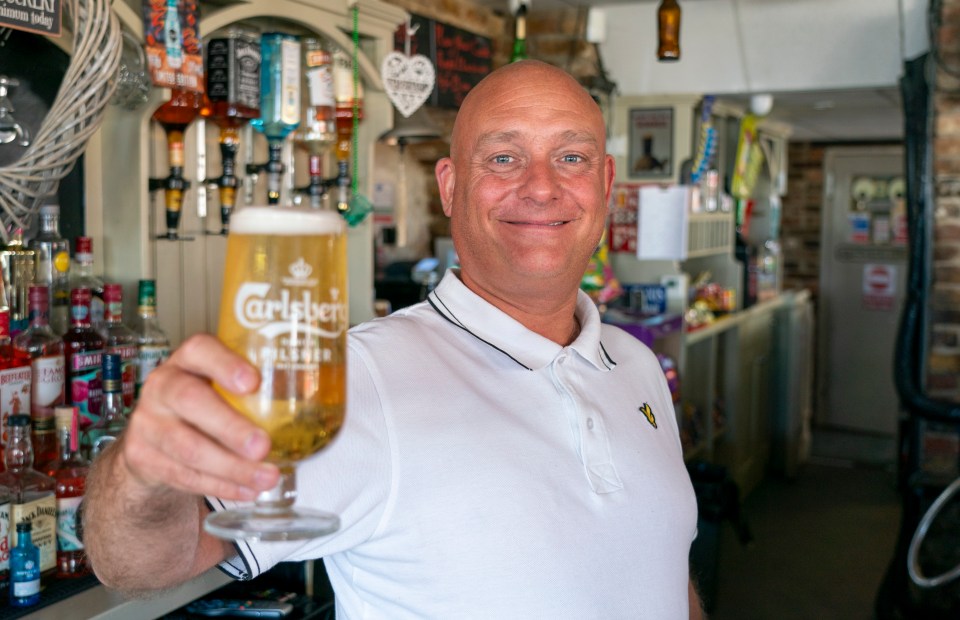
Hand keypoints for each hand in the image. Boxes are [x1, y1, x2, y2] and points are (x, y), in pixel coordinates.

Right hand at [120, 333, 279, 500]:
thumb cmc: (208, 406)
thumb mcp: (224, 388)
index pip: (200, 350)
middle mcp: (162, 386)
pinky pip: (184, 475)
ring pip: (187, 447)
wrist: (156, 440)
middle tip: (263, 446)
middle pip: (190, 401)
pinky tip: (247, 491)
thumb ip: (256, 390)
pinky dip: (221, 486)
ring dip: (232, 468)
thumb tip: (320, 400)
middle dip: (230, 427)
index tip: (253, 382)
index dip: (225, 364)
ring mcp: (147, 422)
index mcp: (188, 361)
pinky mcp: (142, 457)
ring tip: (267, 477)